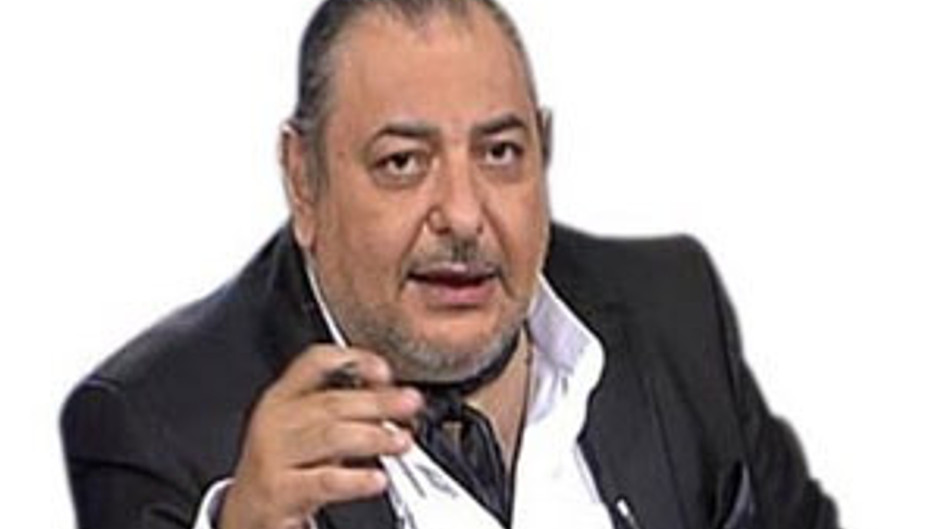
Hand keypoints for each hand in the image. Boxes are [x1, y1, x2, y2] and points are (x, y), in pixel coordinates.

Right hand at [219, 345, 422, 528]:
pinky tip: (377, 479)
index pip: (315, 362)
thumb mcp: (302, 429)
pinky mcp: (279, 491)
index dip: (352, 360)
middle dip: (378, 402)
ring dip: (373, 437)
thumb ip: (340, 410)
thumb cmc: (284, 466)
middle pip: (332, 401)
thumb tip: (393, 398)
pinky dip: (356, 480)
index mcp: (282, 397)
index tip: (384, 371)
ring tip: (400, 441)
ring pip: (331, 437)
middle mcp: (276, 421)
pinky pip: (324, 481)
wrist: (247, 513)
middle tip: (409, 404)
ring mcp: (274, 456)